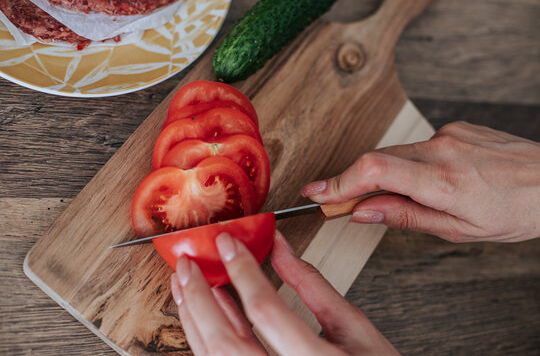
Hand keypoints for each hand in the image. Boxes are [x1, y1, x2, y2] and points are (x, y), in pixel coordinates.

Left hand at [170, 231, 398, 355]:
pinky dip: (208, 336)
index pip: (267, 311)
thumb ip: (313, 286)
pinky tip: (206, 312)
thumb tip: (280, 247)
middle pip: (225, 342)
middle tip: (188, 264)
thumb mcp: (354, 327)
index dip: (243, 271)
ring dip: (194, 318)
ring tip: (185, 285)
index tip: (227, 242)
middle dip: (199, 297)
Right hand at [302, 121, 539, 241]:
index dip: (338, 181)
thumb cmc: (516, 210)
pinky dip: (407, 164)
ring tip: (392, 198)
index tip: (315, 192)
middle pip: (376, 159)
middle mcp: (442, 149)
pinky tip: (425, 179)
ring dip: (382, 175)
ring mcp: (448, 134)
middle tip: (337, 203)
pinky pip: (416, 146)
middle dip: (351, 182)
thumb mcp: (459, 229)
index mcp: (444, 181)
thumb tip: (363, 212)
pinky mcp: (454, 128)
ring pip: (394, 153)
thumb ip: (405, 216)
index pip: (374, 171)